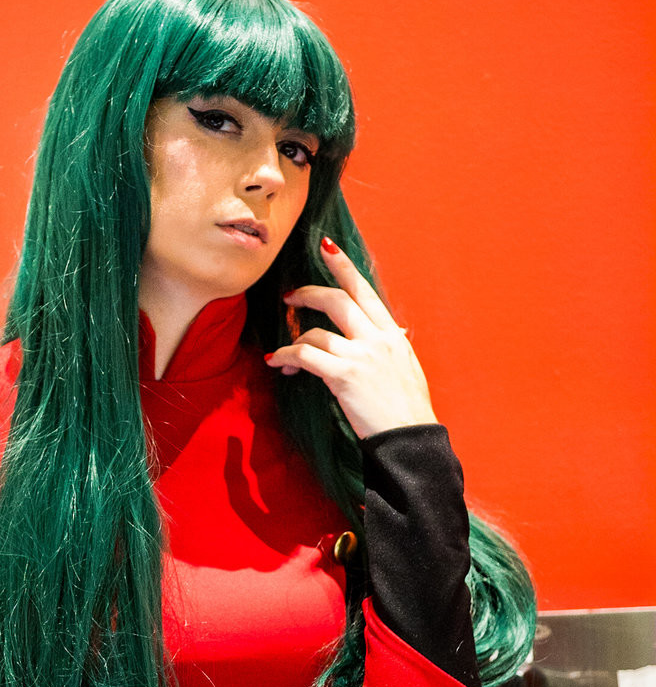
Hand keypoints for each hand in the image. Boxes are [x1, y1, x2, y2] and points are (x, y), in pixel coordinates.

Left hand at [265, 237, 436, 439]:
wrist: (411, 439)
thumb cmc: (407, 410)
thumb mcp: (404, 368)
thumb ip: (387, 346)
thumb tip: (375, 336)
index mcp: (392, 335)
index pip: (365, 289)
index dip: (343, 265)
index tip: (326, 247)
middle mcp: (378, 338)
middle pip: (337, 299)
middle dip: (308, 293)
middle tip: (290, 297)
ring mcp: (361, 355)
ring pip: (315, 331)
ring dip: (293, 340)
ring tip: (282, 354)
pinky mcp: (344, 375)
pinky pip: (304, 356)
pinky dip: (285, 357)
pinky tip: (276, 363)